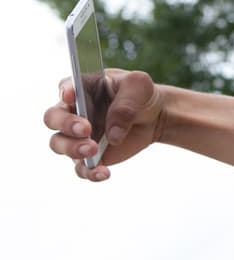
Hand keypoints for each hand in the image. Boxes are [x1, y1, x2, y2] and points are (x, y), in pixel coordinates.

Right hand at [45, 68, 163, 180]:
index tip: (71, 95)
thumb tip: (113, 135)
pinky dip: (89, 172)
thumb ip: (125, 104)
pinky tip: (104, 173)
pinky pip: (81, 168)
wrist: (154, 117)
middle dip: (65, 124)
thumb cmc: (141, 95)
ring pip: (59, 144)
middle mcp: (74, 112)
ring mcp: (77, 135)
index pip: (65, 87)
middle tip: (86, 129)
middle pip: (53, 118)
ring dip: (72, 148)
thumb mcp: (139, 86)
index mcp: (83, 88)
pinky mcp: (88, 155)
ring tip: (93, 149)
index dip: (65, 91)